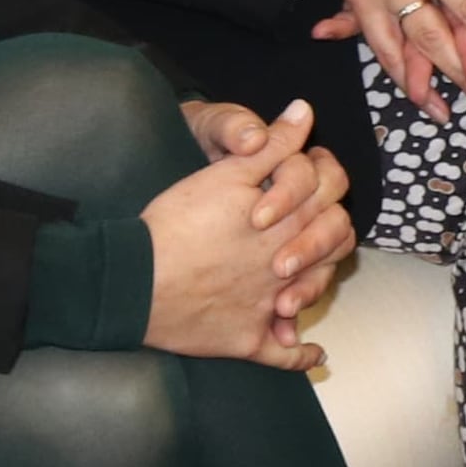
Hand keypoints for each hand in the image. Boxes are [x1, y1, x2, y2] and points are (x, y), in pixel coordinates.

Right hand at [142, 102, 357, 369]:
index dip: (325, 177)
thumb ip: (272, 145)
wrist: (133, 280)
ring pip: (315, 290)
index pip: (331, 194)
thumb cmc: (175, 224)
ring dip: (318, 280)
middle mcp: (287, 264)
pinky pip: (283, 354)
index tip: (310, 175)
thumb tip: (304, 111)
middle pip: (332, 241)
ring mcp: (269, 305)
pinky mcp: (247, 339)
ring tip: (307, 269)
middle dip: (327, 226)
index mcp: (286, 220)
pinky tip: (311, 352)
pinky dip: (301, 355)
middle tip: (310, 220)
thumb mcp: (224, 174)